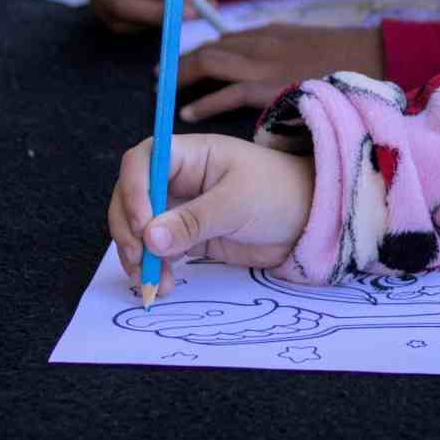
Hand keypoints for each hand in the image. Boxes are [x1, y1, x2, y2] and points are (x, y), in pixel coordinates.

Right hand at [81, 0, 214, 32]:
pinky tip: (168, 16)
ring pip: (125, 19)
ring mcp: (96, 1)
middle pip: (121, 2)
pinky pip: (127, 28)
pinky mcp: (104, 18)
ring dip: (158, 19)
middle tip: (190, 12)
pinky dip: (151, 25)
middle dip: (158, 10)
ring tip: (186, 13)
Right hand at [107, 133, 313, 297]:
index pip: (142, 161)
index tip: (144, 225)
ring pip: (138, 227)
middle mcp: (178, 178)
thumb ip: (193, 221)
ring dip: (138, 255)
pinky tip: (164, 284)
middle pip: (131, 197)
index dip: (134, 190)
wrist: (310, 221)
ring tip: (155, 281)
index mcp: (190, 155)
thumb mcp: (238, 203)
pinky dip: (154, 267)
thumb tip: (149, 238)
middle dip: (129, 229)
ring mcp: (179, 208)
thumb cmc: (279, 194)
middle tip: (142, 261)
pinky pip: (156, 250)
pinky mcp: (185, 236)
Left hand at [173, 24, 383, 121]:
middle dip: (180, 63)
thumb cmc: (345, 57)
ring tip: (164, 92)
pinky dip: (204, 102)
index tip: (181, 64)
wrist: (373, 56)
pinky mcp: (270, 86)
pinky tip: (188, 113)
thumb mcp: (305, 44)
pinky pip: (226, 94)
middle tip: (161, 77)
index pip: (223, 41)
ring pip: (208, 63)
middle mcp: (260, 43)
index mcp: (268, 32)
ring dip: (181, 77)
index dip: (197, 53)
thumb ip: (278, 52)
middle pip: (208, 48)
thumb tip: (259, 67)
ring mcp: (264, 63)